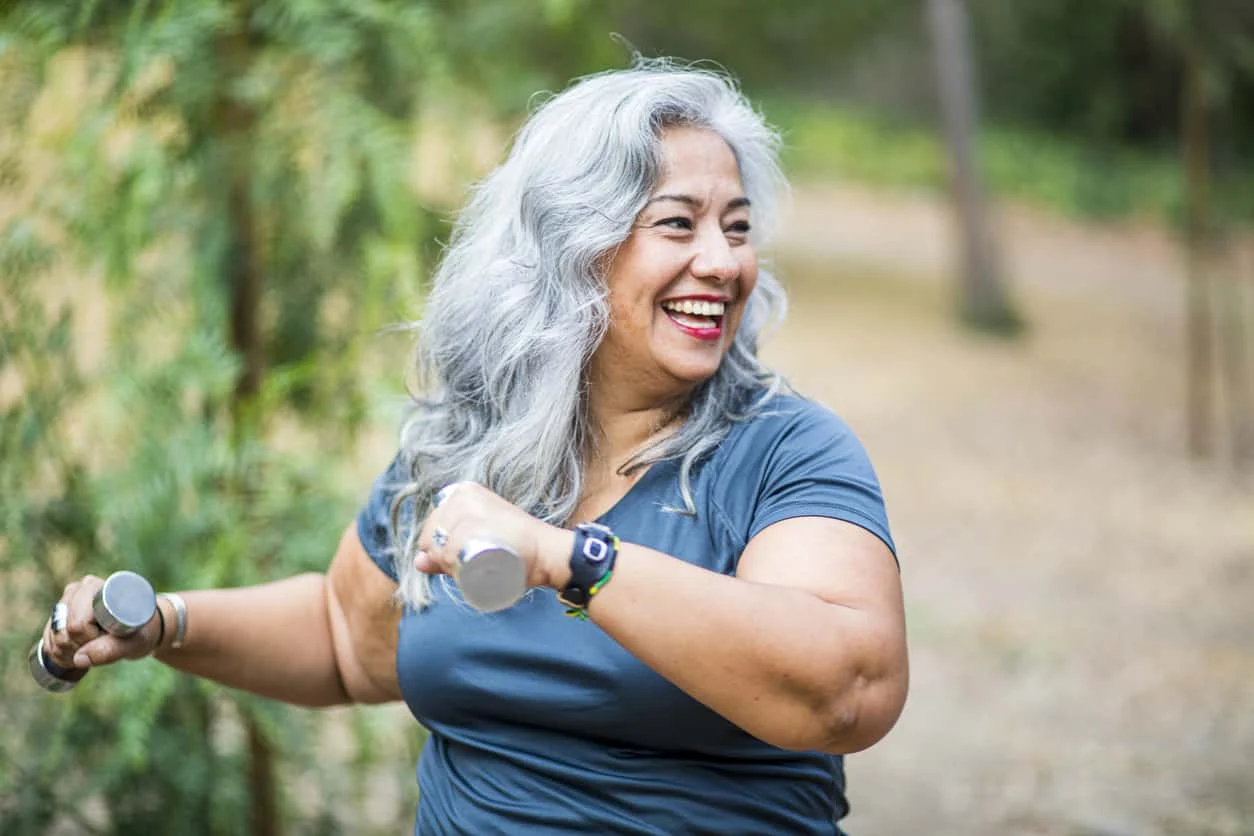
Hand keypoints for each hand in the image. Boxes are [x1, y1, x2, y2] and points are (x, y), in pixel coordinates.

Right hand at [42, 575, 161, 671]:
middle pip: (63, 631)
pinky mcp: (58, 616)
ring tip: (95, 647)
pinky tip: (79, 652)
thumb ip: (110, 650)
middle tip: (104, 643)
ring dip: (70, 652)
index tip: (109, 638)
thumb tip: (79, 658)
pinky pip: (48, 642)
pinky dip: (60, 654)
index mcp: (97, 588)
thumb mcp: (133, 643)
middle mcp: (77, 590)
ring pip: (54, 638)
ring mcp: (65, 602)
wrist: (141, 630)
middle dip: (80, 646)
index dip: (89, 639)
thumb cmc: (140, 632)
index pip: (78, 623)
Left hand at [414, 482, 571, 589]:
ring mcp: (467, 505)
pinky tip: (471, 563)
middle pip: (433, 536)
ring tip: (476, 565)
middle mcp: (462, 495)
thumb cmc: (515, 548)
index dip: (442, 548)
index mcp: (461, 492)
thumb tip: (418, 562)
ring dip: (451, 564)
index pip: (432, 528)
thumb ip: (444, 553)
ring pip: (440, 546)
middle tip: (473, 563)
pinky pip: (449, 549)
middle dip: (444, 557)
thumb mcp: (476, 544)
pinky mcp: (474, 519)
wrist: (544, 551)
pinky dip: (454, 562)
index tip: (466, 555)